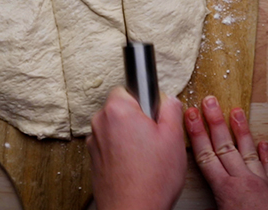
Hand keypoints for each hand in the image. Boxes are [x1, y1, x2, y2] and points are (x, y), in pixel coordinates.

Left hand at [87, 86, 186, 209]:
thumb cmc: (152, 179)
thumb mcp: (174, 136)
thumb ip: (170, 108)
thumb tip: (167, 99)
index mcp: (118, 110)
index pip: (128, 89)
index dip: (145, 102)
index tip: (153, 116)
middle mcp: (100, 122)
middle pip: (121, 108)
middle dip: (137, 119)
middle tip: (155, 139)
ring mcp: (94, 141)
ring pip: (116, 128)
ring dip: (129, 136)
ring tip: (147, 157)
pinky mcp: (93, 159)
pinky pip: (110, 145)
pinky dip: (121, 151)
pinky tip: (136, 166)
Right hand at [184, 96, 267, 209]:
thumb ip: (208, 209)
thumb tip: (196, 207)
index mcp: (225, 190)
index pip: (206, 155)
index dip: (196, 134)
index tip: (190, 116)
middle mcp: (243, 182)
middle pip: (225, 146)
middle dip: (214, 122)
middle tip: (210, 102)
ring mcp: (263, 184)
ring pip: (248, 151)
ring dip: (241, 130)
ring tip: (236, 111)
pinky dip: (266, 155)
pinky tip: (264, 144)